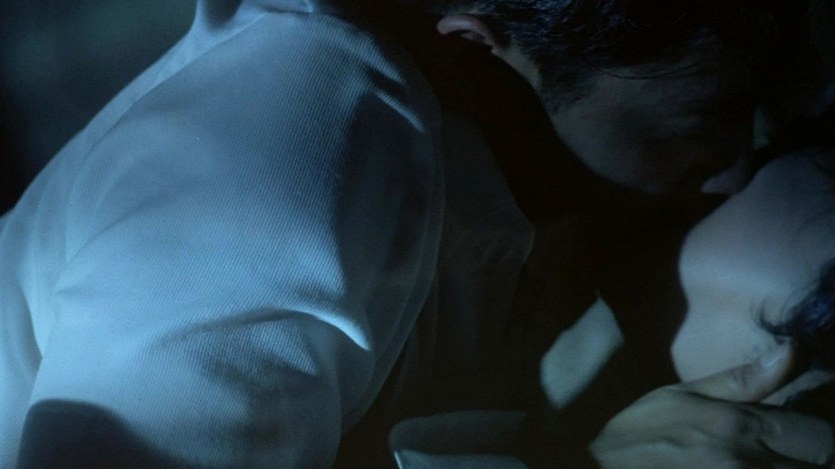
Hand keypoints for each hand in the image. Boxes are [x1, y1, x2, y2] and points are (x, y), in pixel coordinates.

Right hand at [590, 345, 834, 467]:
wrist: (591, 467)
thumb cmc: (635, 434)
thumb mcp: (680, 395)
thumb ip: (741, 380)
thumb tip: (796, 350)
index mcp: (740, 428)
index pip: (823, 436)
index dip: (821, 434)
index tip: (807, 433)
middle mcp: (749, 466)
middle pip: (822, 464)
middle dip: (814, 457)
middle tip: (794, 448)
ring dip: (798, 467)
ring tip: (773, 457)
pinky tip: (756, 466)